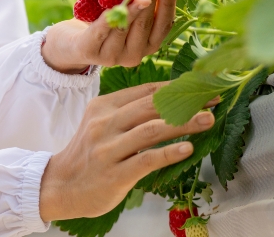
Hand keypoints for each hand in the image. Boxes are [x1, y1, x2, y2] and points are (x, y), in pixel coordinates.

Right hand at [38, 83, 215, 221]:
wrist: (60, 185)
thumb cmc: (87, 155)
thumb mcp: (100, 125)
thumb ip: (127, 113)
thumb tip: (168, 104)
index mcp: (103, 106)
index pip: (145, 91)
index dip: (176, 88)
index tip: (202, 88)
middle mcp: (105, 123)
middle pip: (151, 107)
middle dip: (186, 103)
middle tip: (213, 102)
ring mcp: (108, 148)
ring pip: (152, 130)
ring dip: (184, 124)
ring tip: (208, 120)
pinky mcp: (115, 173)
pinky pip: (146, 159)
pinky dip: (169, 153)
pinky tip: (188, 149)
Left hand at [41, 0, 177, 73]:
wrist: (69, 44)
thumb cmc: (102, 23)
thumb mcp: (122, 13)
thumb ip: (135, 2)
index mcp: (146, 46)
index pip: (163, 26)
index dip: (168, 5)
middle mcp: (134, 56)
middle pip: (146, 26)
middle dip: (152, 0)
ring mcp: (112, 57)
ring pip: (124, 29)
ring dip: (132, 8)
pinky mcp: (90, 52)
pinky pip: (100, 31)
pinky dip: (108, 18)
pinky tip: (113, 6)